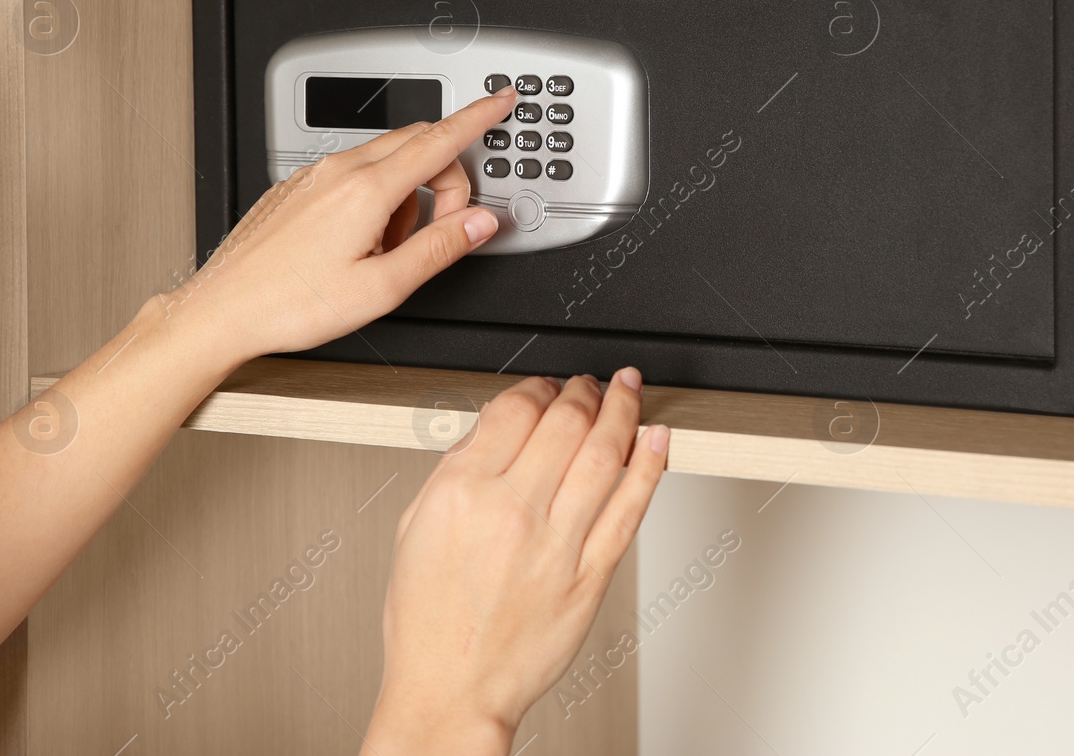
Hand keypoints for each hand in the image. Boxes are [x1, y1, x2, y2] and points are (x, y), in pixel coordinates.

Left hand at [163, 87, 517, 365]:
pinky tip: (357, 246)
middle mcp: (339, 172)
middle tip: (448, 223)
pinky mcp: (297, 189)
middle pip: (416, 144)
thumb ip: (439, 248)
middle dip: (446, 175)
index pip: (440, 139)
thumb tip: (480, 222)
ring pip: (384, 162)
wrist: (222, 310)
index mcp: (367, 190)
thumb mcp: (382, 288)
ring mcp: (314, 177)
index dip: (478, 118)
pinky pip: (351, 176)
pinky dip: (373, 201)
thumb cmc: (290, 304)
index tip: (499, 101)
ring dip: (406, 196)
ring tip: (386, 252)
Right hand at [365, 370, 669, 754]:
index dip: (537, 385)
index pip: (514, 409)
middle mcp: (512, 512)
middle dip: (583, 391)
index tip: (545, 387)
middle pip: (565, 421)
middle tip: (589, 384)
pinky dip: (650, 466)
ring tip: (628, 389)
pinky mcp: (591, 575)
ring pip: (604, 454)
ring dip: (623, 410)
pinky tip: (658, 438)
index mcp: (462, 493)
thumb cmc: (429, 620)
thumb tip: (498, 427)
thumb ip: (456, 470)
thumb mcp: (416, 528)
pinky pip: (630, 509)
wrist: (451, 690)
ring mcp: (556, 544)